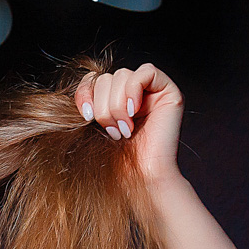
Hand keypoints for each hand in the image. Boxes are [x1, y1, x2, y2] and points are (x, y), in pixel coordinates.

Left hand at [74, 64, 182, 181]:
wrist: (142, 176)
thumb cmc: (119, 160)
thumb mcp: (94, 128)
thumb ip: (87, 104)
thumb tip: (79, 88)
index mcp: (115, 100)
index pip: (94, 79)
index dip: (85, 93)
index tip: (85, 117)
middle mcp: (134, 93)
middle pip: (107, 77)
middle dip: (103, 106)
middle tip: (113, 132)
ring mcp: (152, 91)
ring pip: (122, 75)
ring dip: (117, 105)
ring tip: (124, 129)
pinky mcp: (169, 91)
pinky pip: (146, 72)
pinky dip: (134, 91)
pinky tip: (133, 113)